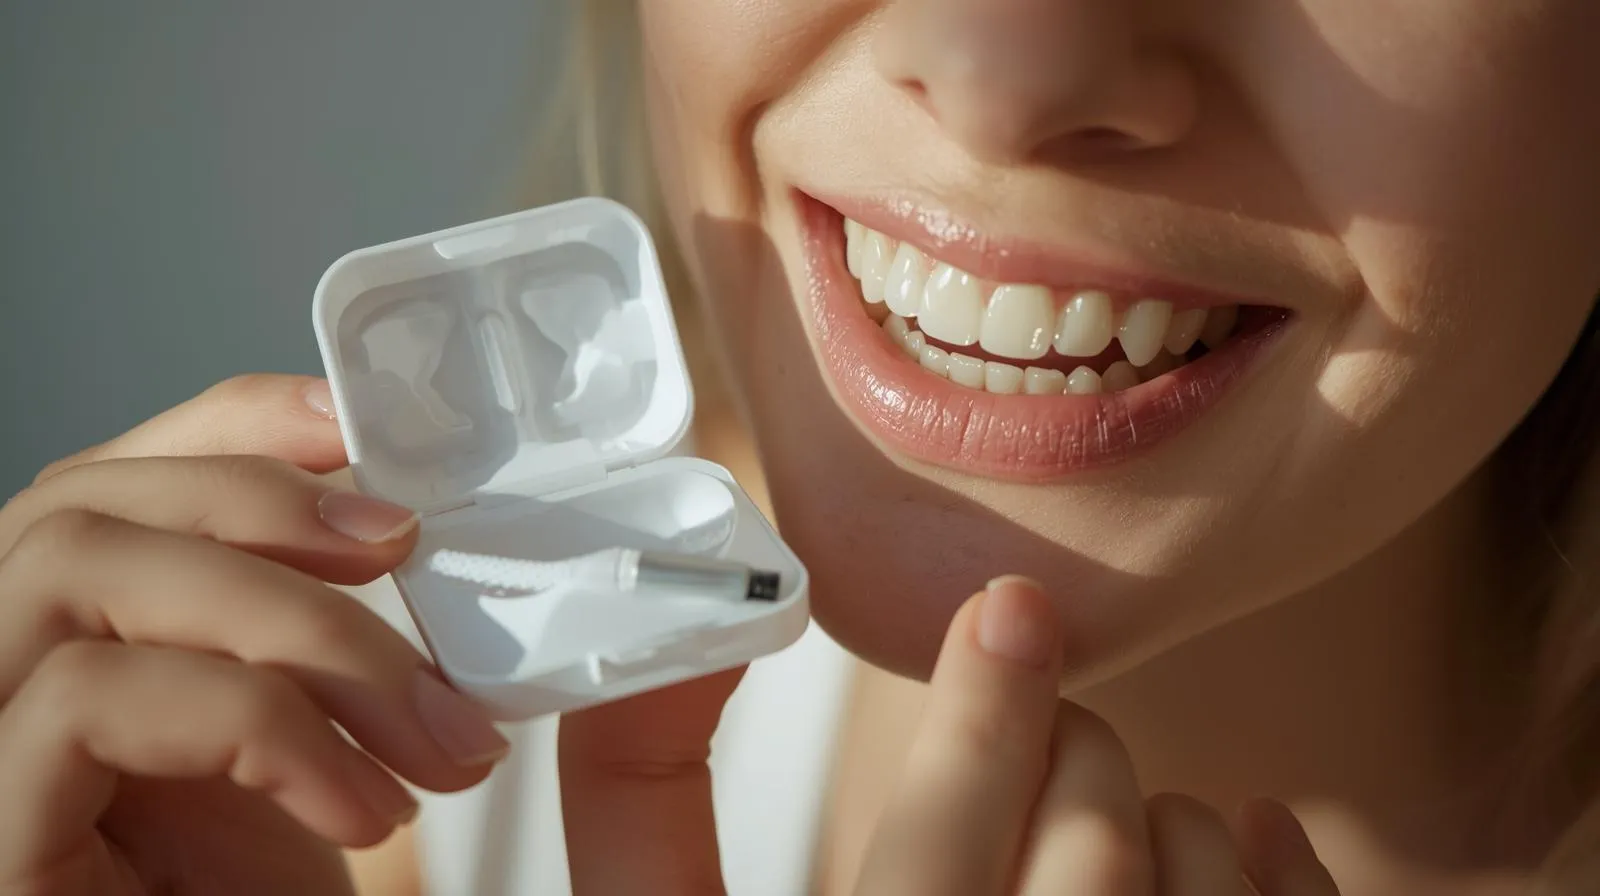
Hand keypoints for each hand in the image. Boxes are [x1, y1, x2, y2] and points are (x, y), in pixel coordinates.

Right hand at [0, 375, 509, 895]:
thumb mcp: (320, 755)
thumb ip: (338, 643)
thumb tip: (434, 524)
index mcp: (65, 658)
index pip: (105, 481)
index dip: (226, 422)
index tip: (361, 428)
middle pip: (75, 503)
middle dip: (270, 509)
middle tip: (414, 553)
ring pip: (73, 568)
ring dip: (295, 624)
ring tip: (429, 736)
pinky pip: (88, 699)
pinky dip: (255, 725)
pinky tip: (364, 813)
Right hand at [559, 575, 1339, 895]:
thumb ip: (638, 812)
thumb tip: (675, 642)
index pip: (934, 855)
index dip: (984, 712)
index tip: (1009, 609)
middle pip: (1086, 862)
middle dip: (1071, 748)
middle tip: (1043, 714)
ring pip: (1194, 891)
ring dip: (1170, 817)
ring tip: (1117, 806)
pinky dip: (1282, 874)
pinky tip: (1250, 834)